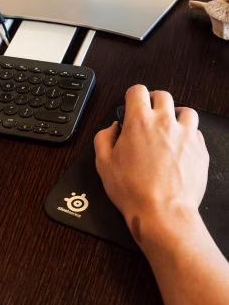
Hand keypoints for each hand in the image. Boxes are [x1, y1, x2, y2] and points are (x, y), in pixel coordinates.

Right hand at [94, 85, 208, 243]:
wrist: (163, 213)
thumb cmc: (133, 190)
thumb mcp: (103, 162)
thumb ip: (104, 138)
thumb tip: (112, 128)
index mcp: (139, 122)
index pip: (138, 90)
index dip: (132, 95)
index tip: (131, 104)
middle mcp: (164, 123)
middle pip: (163, 96)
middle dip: (154, 101)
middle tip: (149, 114)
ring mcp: (186, 136)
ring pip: (186, 111)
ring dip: (176, 115)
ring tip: (169, 127)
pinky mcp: (200, 151)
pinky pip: (197, 132)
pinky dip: (188, 134)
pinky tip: (180, 146)